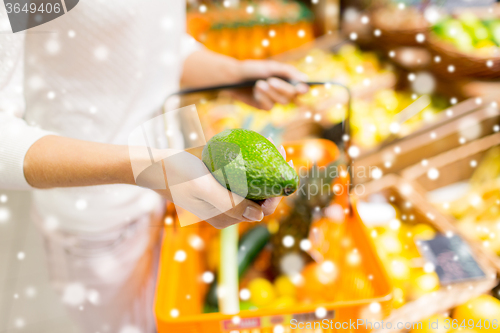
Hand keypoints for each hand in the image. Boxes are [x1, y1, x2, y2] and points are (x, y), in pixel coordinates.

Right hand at [133, 141, 289, 228]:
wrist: (154, 164)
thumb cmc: (176, 175)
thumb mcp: (203, 188)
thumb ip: (230, 204)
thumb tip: (259, 216)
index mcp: (224, 217)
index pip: (261, 209)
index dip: (277, 192)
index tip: (284, 169)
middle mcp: (226, 211)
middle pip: (259, 197)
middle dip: (274, 178)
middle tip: (282, 152)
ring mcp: (222, 197)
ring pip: (252, 187)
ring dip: (265, 170)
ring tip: (274, 147)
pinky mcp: (217, 185)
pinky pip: (241, 178)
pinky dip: (252, 166)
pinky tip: (258, 149)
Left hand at [235, 60, 309, 109]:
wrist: (234, 76)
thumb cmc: (253, 69)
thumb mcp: (270, 67)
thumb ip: (288, 72)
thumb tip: (305, 80)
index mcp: (288, 79)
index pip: (302, 88)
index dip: (304, 89)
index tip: (301, 88)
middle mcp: (283, 91)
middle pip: (292, 96)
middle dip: (282, 88)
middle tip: (270, 81)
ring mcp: (274, 100)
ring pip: (282, 102)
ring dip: (270, 93)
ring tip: (258, 84)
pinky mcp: (264, 106)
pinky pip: (269, 106)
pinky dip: (262, 98)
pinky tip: (255, 91)